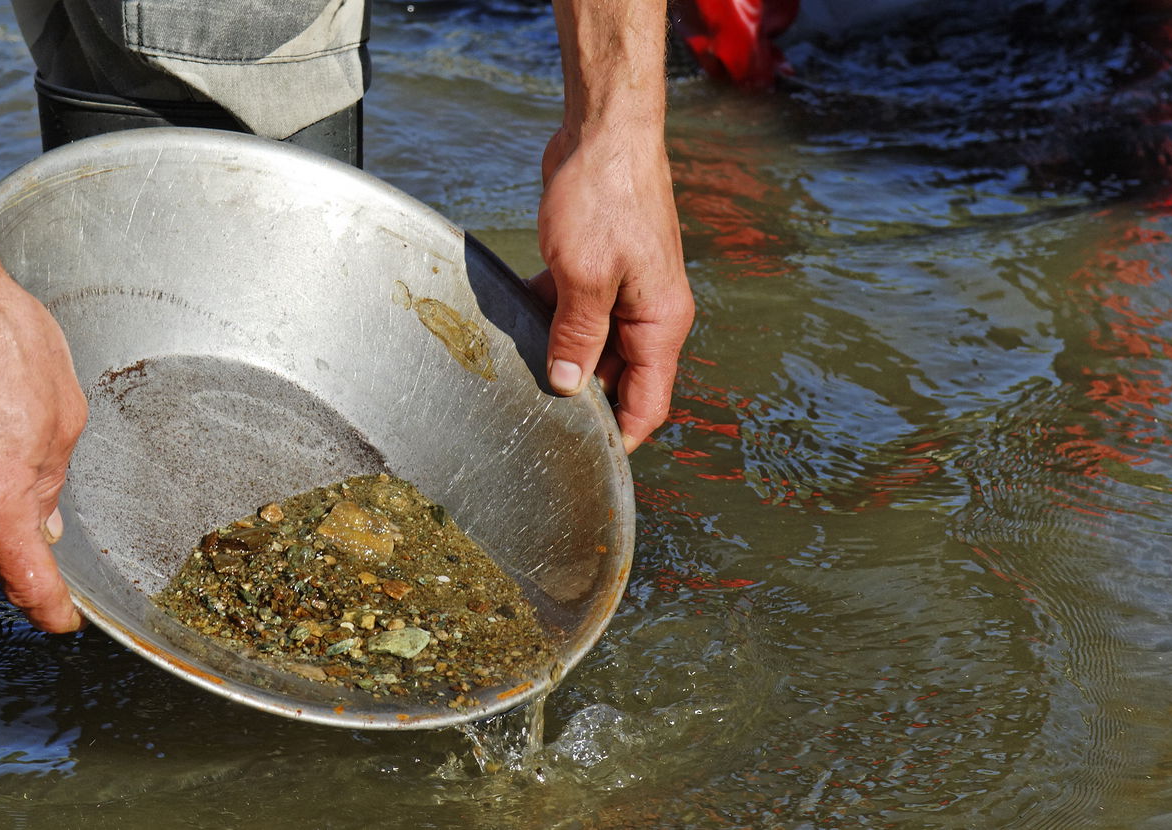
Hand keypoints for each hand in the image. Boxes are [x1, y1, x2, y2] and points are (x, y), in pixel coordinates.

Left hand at [531, 123, 693, 453]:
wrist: (603, 130)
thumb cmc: (606, 195)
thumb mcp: (585, 276)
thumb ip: (577, 335)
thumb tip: (569, 387)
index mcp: (660, 322)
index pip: (649, 402)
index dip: (620, 438)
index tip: (583, 463)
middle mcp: (647, 312)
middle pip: (616, 377)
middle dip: (577, 396)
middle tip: (530, 414)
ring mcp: (622, 290)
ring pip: (588, 344)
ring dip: (555, 354)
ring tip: (514, 370)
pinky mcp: (596, 268)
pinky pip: (572, 311)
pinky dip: (546, 318)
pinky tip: (511, 320)